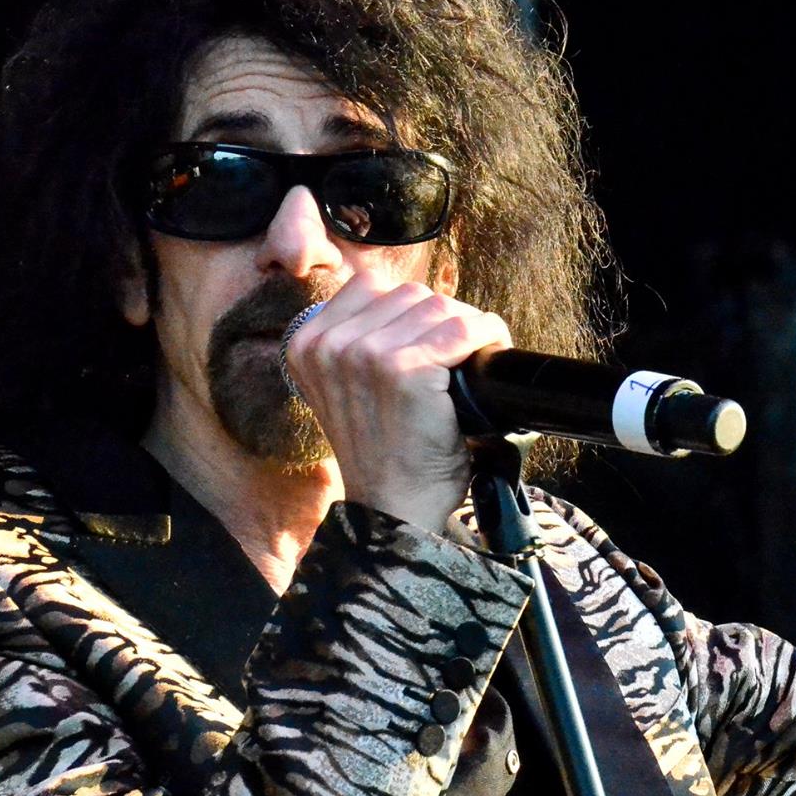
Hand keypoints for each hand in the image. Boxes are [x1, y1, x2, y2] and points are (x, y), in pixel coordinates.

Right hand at [283, 270, 512, 531]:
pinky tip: (489, 353)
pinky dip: (485, 336)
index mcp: (307, 343)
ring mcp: (364, 353)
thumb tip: (416, 303)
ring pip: (438, 307)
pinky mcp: (403, 369)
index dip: (412, 308)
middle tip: (463, 352)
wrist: (393, 508)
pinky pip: (461, 330)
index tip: (434, 335)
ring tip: (473, 357)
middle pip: (409, 294)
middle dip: (444, 319)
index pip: (372, 286)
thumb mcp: (349, 389)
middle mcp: (328, 344)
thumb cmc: (385, 453)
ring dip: (466, 328)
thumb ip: (361, 343)